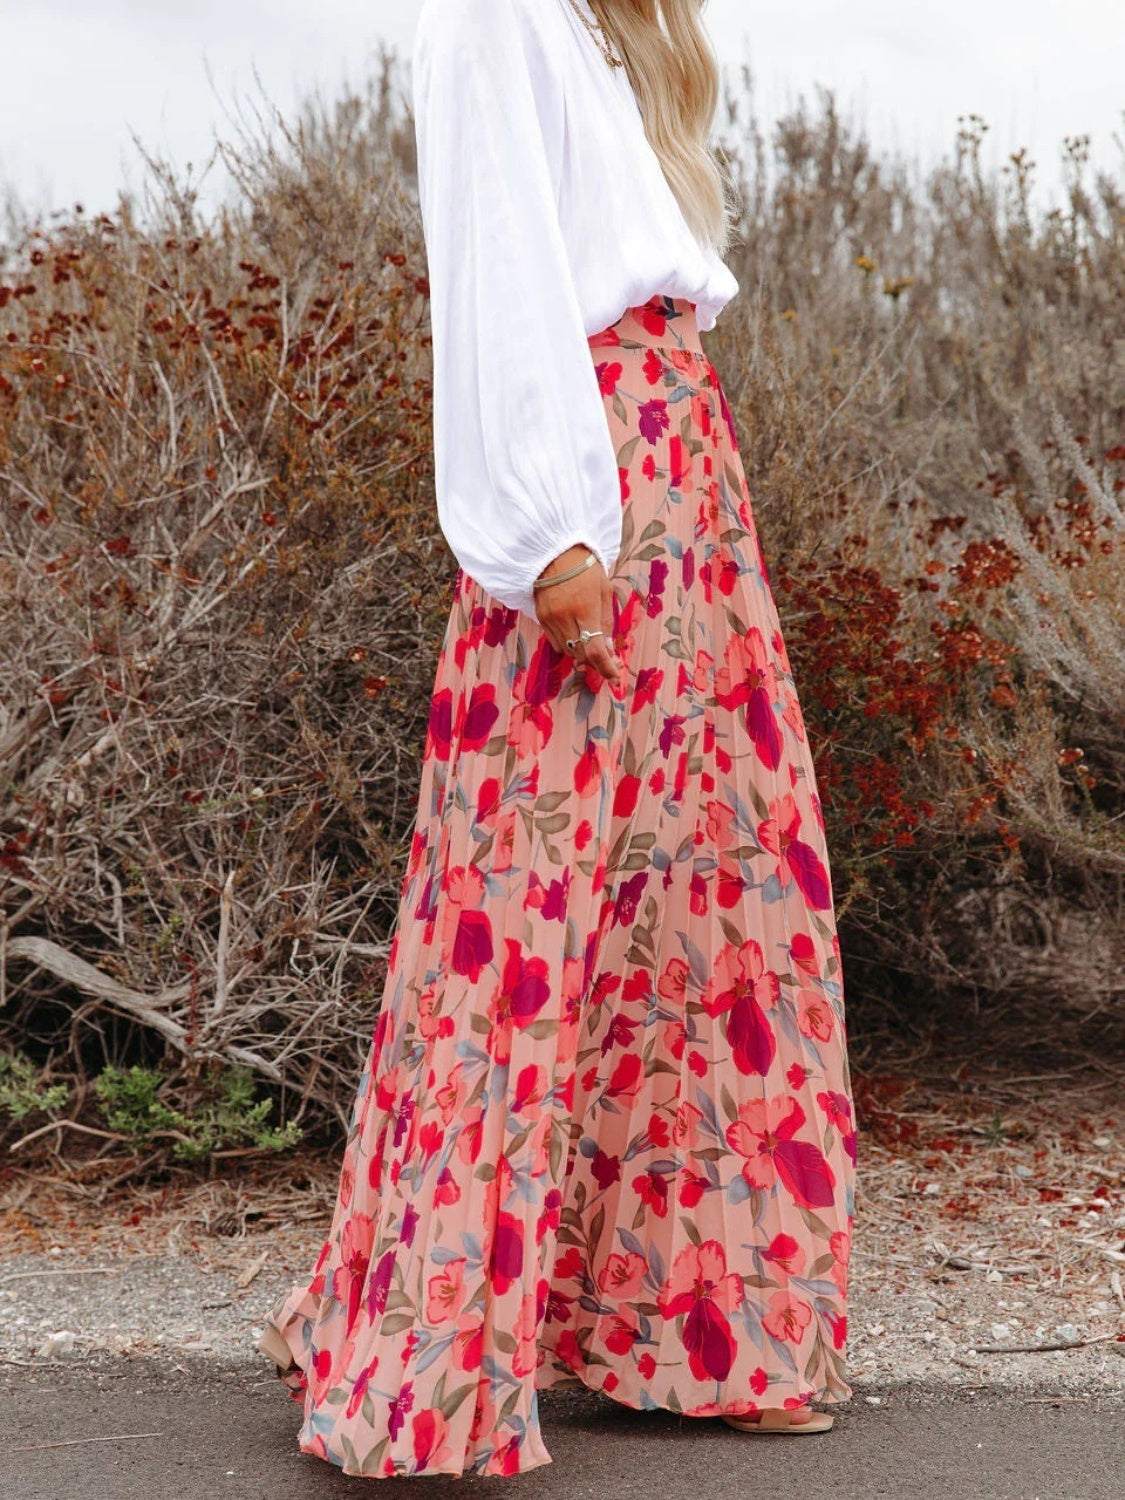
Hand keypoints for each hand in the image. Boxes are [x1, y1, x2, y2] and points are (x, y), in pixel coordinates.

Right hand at [534, 544, 620, 682]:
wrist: (553, 551)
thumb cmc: (585, 568)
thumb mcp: (604, 591)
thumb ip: (606, 622)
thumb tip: (609, 650)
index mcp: (585, 609)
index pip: (595, 650)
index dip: (606, 668)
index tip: (614, 675)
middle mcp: (565, 618)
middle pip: (580, 654)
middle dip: (595, 660)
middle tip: (607, 658)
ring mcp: (550, 619)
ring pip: (567, 651)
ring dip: (581, 652)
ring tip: (591, 644)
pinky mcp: (540, 618)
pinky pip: (555, 641)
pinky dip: (567, 643)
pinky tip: (575, 633)